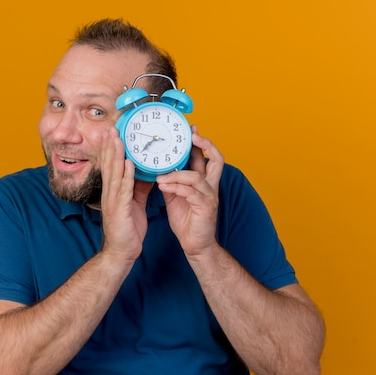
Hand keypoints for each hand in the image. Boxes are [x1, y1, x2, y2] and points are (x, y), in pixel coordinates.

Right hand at [99, 127, 153, 263]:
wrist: (121, 252)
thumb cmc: (127, 229)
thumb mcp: (134, 204)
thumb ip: (138, 188)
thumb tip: (144, 172)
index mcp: (113, 192)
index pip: (112, 166)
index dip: (112, 149)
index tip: (113, 132)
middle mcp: (110, 193)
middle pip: (110, 165)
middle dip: (111, 146)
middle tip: (112, 127)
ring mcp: (113, 201)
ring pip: (115, 174)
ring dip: (116, 155)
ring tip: (118, 138)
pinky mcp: (119, 210)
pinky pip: (123, 190)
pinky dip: (126, 176)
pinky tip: (129, 164)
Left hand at [156, 125, 223, 255]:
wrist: (195, 245)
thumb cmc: (188, 221)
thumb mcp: (175, 196)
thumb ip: (171, 181)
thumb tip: (159, 168)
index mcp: (203, 181)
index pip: (205, 156)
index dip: (199, 142)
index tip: (189, 129)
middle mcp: (210, 186)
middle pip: (217, 159)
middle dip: (205, 144)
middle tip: (192, 135)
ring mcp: (210, 196)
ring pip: (197, 176)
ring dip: (177, 174)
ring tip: (160, 176)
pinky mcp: (206, 207)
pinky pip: (191, 193)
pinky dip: (177, 187)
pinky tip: (164, 186)